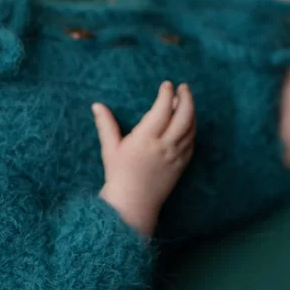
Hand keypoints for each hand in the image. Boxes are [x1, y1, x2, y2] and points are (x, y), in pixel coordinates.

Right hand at [93, 82, 195, 234]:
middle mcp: (164, 145)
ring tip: (186, 101)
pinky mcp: (181, 165)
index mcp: (146, 138)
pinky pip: (192, 143)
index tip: (167, 84)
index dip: (166, 94)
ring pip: (190, 129)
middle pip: (183, 116)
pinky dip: (192, 129)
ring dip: (191, 112)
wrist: (133, 204)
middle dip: (186, 99)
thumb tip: (97, 105)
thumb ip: (106, 124)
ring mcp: (176, 156)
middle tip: (184, 87)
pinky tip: (188, 123)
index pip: (162, 110)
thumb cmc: (119, 175)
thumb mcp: (110, 148)